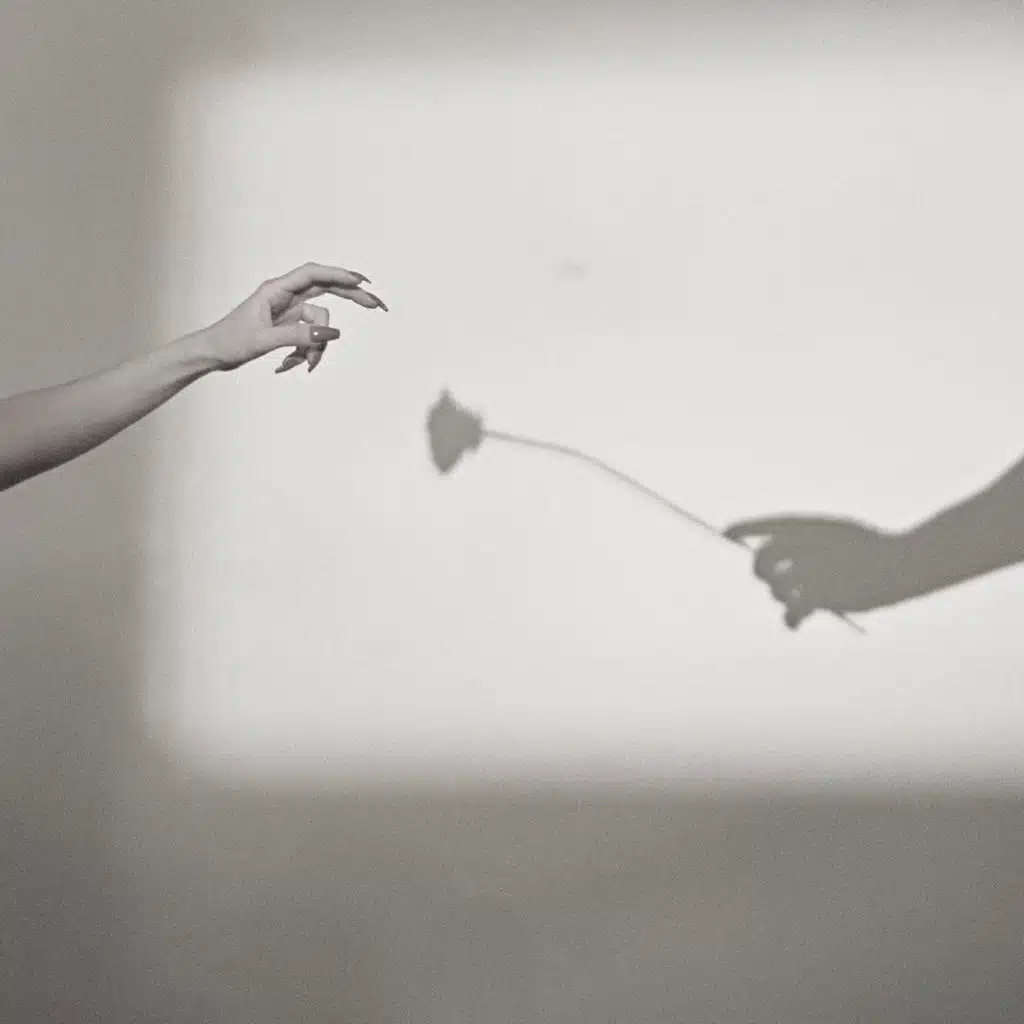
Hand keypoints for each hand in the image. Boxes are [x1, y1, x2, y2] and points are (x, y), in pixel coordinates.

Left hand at [193, 262, 387, 373]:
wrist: (212, 353)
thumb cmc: (229, 341)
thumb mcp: (264, 340)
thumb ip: (298, 335)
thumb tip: (332, 332)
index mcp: (276, 290)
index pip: (313, 275)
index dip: (338, 275)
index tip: (360, 282)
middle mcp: (286, 296)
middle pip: (327, 291)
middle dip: (351, 299)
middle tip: (378, 305)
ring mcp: (289, 312)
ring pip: (319, 325)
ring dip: (315, 349)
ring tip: (298, 366)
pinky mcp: (290, 327)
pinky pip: (310, 338)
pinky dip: (306, 353)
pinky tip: (289, 366)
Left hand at [723, 515, 906, 628]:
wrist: (901, 562)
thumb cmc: (873, 548)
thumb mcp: (838, 532)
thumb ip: (807, 540)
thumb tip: (778, 558)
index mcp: (806, 525)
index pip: (763, 525)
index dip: (742, 528)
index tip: (727, 533)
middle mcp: (800, 545)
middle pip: (760, 561)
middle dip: (761, 571)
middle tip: (771, 580)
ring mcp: (806, 569)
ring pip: (775, 589)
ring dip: (783, 596)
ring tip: (799, 599)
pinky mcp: (817, 595)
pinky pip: (790, 612)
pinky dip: (789, 619)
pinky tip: (792, 622)